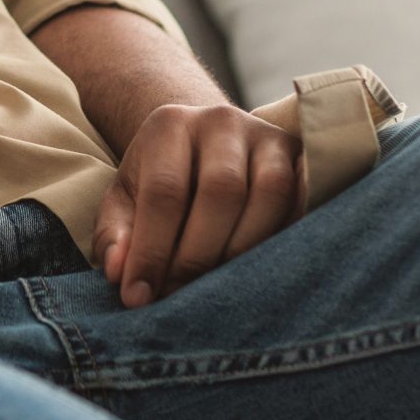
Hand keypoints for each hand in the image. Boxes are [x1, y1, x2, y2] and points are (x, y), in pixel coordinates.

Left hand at [92, 103, 304, 306]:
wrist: (203, 146)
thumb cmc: (159, 182)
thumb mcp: (125, 202)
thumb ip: (115, 236)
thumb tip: (120, 272)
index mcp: (169, 125)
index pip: (164, 192)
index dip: (152, 251)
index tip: (141, 297)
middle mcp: (221, 121)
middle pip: (221, 190)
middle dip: (199, 255)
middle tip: (182, 297)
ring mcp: (267, 136)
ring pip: (271, 193)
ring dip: (246, 249)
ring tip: (220, 286)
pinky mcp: (300, 156)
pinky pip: (304, 198)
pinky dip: (285, 236)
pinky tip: (259, 267)